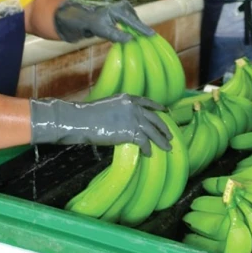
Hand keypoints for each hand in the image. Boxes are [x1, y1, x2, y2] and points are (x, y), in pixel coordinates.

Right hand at [29, 94, 171, 155]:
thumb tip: (123, 122)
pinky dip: (148, 149)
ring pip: (153, 131)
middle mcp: (133, 107)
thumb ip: (119, 111)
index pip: (147, 102)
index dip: (158, 107)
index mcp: (127, 98)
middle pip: (154, 118)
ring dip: (162, 140)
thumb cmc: (88, 115)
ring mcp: (133, 119)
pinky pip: (145, 142)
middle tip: (170, 135)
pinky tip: (149, 154)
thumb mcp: (107, 106)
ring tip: (168, 148)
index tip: (164, 110)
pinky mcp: (131, 132)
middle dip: (164, 128)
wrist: (81, 119)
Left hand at [53, 0, 153, 42]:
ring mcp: (126, 7)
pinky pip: (133, 21)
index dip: (143, 30)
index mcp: (118, 10)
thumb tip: (131, 39)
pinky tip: (132, 33)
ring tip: (133, 37)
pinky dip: (133, 27)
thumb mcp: (104, 32)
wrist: (89, 19)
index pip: (133, 22)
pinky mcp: (127, 10)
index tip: (152, 35)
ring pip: (135, 22)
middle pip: (135, 22)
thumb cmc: (95, 25)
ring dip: (135, 30)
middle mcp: (124, 6)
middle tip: (145, 41)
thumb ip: (117, 36)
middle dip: (139, 31)